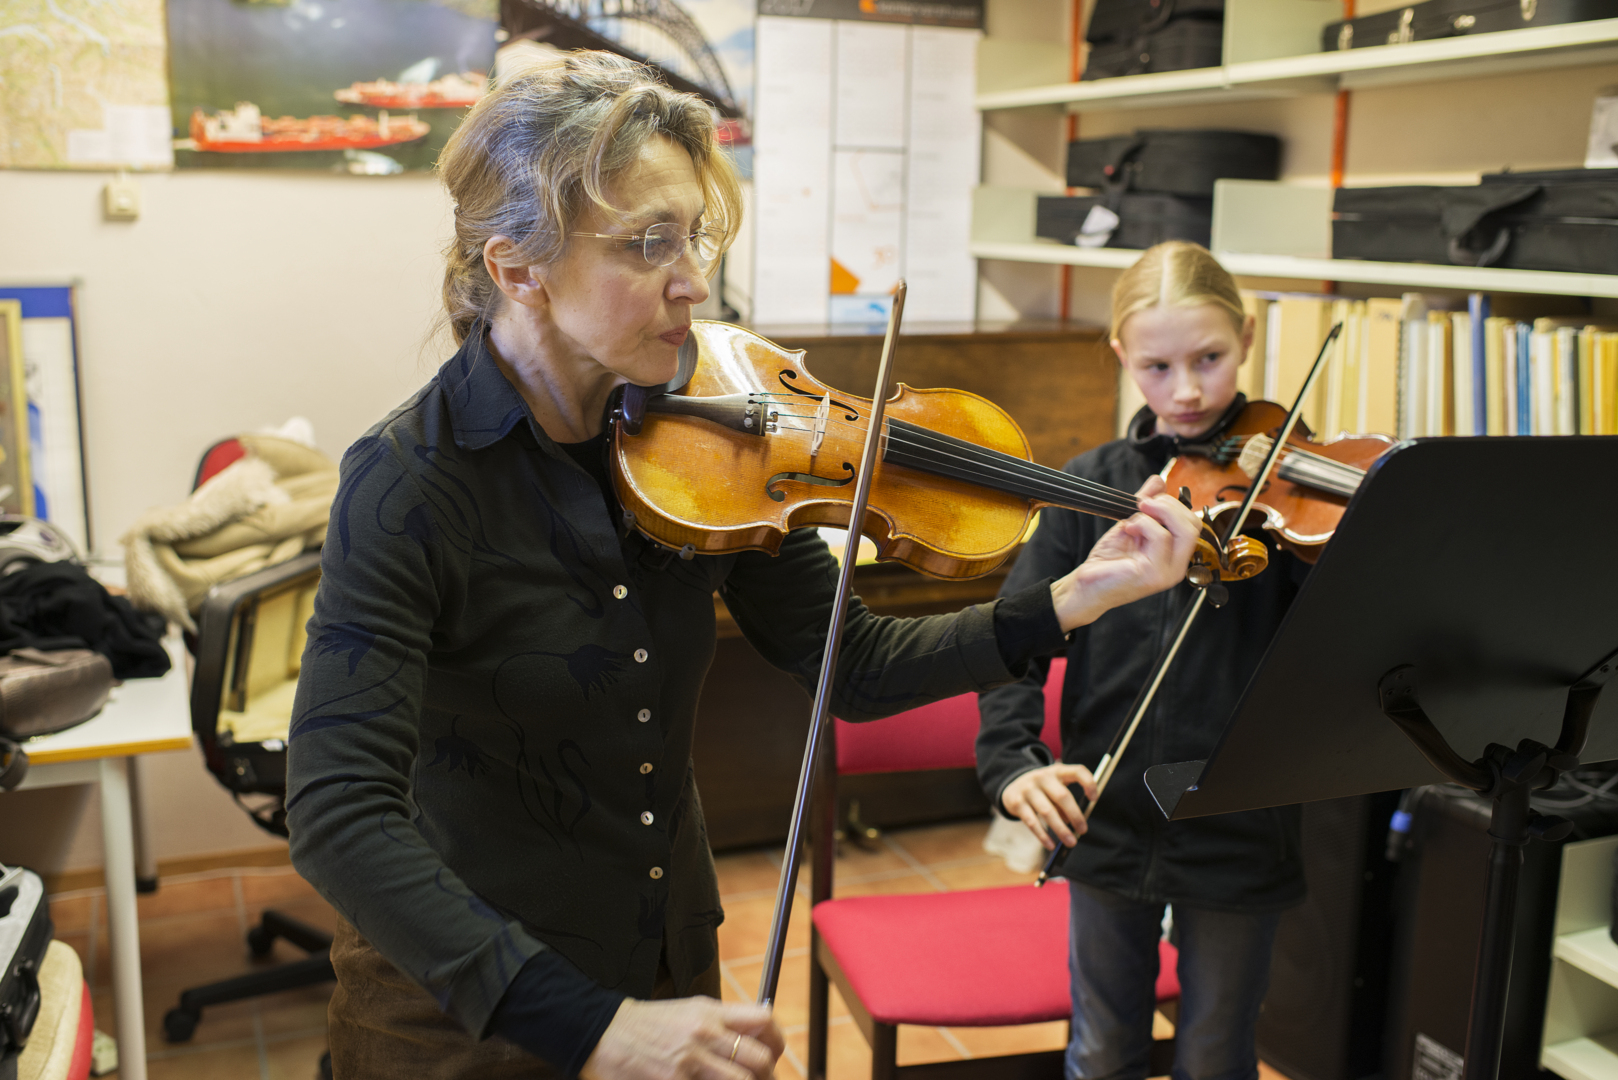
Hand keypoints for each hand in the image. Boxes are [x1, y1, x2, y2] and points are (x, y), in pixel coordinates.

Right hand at [581, 996, 784, 1079]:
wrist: (604, 1033)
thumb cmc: (646, 1025)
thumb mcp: (688, 1011)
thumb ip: (720, 1022)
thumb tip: (754, 1035)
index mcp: (710, 1011)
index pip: (763, 1020)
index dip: (776, 1041)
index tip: (773, 1053)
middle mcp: (705, 1034)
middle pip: (759, 1059)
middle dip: (767, 1076)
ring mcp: (692, 1061)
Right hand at [1001, 762, 1097, 849]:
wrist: (1013, 786)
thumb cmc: (1043, 790)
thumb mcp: (1055, 789)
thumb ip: (1065, 803)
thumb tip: (1076, 824)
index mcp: (1057, 771)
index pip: (1078, 771)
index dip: (1088, 783)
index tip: (1094, 799)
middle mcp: (1042, 777)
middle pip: (1062, 796)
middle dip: (1075, 815)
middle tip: (1082, 830)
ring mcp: (1028, 789)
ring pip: (1047, 812)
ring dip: (1061, 829)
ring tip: (1071, 842)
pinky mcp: (1017, 803)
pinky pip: (1032, 822)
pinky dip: (1043, 836)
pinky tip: (1051, 845)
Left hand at [1049, 475, 1199, 631]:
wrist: (1086, 586)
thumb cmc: (1108, 562)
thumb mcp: (1131, 526)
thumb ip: (1146, 505)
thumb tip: (1158, 481)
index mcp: (1174, 556)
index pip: (1192, 523)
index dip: (1173, 506)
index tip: (1150, 501)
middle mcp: (1176, 566)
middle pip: (1193, 524)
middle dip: (1169, 505)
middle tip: (1144, 504)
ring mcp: (1167, 572)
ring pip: (1183, 529)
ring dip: (1155, 513)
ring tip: (1134, 517)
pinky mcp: (1153, 573)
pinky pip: (1161, 537)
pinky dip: (1143, 524)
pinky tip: (1128, 529)